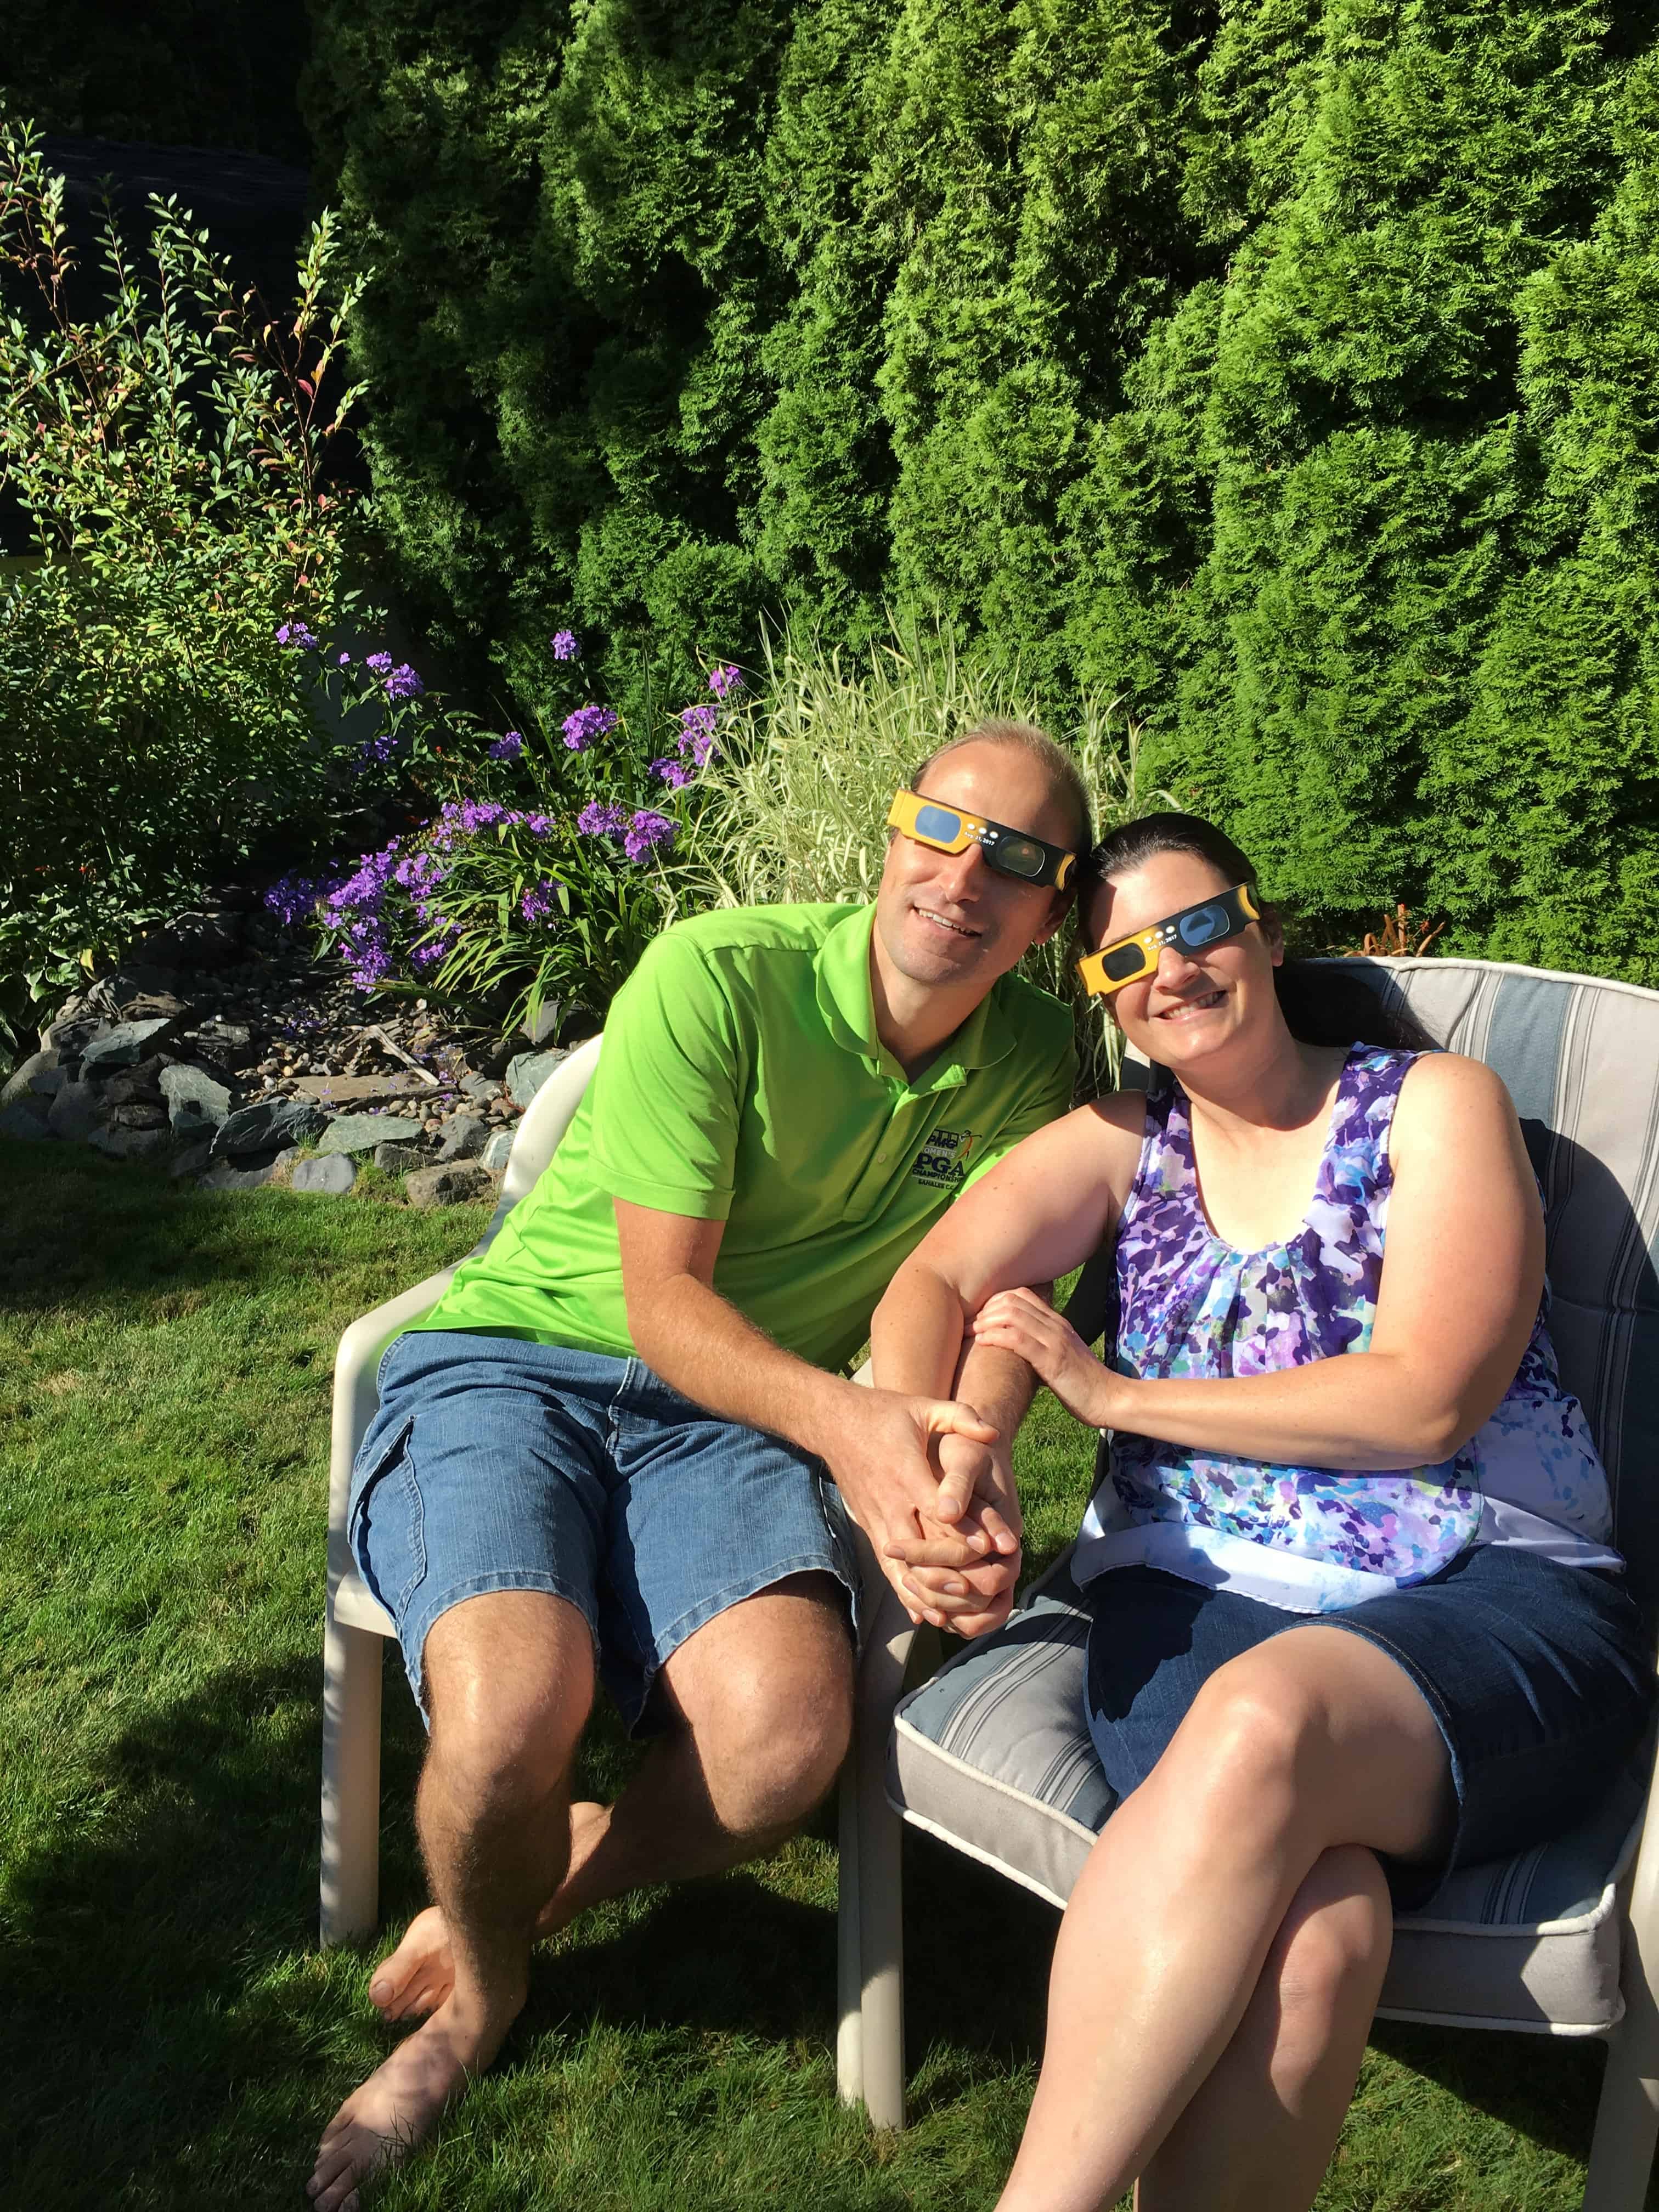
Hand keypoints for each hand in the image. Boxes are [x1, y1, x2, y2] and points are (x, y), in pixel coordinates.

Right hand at [823, 1389, 1010, 1628]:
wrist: (833, 1423)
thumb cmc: (884, 1414)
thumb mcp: (924, 1407)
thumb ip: (961, 1417)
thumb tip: (993, 1433)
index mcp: (907, 1473)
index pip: (936, 1509)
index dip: (964, 1529)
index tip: (990, 1545)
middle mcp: (890, 1502)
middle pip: (920, 1546)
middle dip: (949, 1570)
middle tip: (982, 1587)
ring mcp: (876, 1520)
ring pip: (902, 1567)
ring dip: (928, 1591)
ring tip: (957, 1614)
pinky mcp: (870, 1529)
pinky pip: (888, 1569)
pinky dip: (906, 1594)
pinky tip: (926, 1615)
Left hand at [970, 1287, 1122, 1428]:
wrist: (1110, 1399)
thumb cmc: (1084, 1384)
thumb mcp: (1062, 1357)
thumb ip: (1043, 1347)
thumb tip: (1018, 1348)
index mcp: (1057, 1323)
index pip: (1022, 1295)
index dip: (995, 1300)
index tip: (979, 1317)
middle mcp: (1056, 1325)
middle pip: (1012, 1300)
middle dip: (985, 1309)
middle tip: (969, 1324)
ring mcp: (1055, 1341)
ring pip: (1012, 1315)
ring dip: (985, 1321)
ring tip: (970, 1332)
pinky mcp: (1052, 1360)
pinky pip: (1017, 1339)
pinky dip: (995, 1337)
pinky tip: (982, 1342)